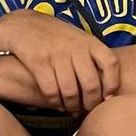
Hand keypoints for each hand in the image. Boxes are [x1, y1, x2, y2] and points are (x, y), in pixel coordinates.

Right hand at [0, 10, 120, 117]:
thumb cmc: (56, 37)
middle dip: (90, 103)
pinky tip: (57, 104)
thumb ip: (93, 58)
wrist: (23, 24)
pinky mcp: (38, 62)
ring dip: (72, 106)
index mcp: (89, 41)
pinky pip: (51, 91)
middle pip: (91, 84)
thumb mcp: (79, 39)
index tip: (108, 98)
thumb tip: (109, 90)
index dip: (112, 85)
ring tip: (72, 110)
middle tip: (87, 110)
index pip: (110, 64)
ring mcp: (56, 54)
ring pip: (71, 91)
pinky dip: (55, 102)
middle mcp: (75, 47)